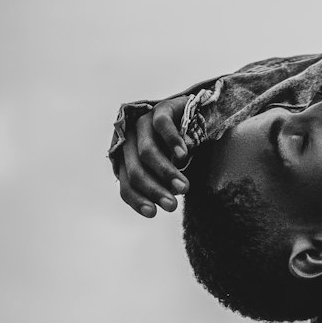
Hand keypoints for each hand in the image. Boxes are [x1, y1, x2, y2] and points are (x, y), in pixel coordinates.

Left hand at [117, 95, 191, 216]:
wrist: (196, 118)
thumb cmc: (178, 151)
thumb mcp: (168, 172)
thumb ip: (163, 184)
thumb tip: (166, 203)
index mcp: (127, 159)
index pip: (126, 185)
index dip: (137, 200)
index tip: (154, 214)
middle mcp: (130, 141)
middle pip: (135, 171)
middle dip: (154, 190)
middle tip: (173, 206)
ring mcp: (143, 123)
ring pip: (147, 152)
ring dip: (166, 172)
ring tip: (184, 187)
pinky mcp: (161, 108)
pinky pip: (162, 124)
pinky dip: (172, 141)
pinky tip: (183, 155)